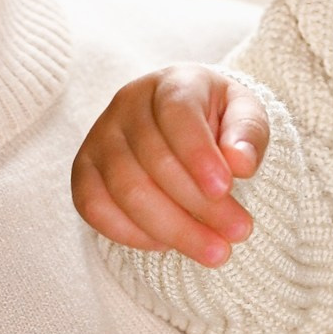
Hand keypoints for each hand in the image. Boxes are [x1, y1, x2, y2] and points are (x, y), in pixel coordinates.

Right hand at [71, 65, 269, 267]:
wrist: (184, 127)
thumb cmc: (219, 122)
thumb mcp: (246, 116)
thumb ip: (248, 134)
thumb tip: (241, 162)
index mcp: (171, 82)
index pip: (176, 113)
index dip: (198, 154)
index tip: (226, 189)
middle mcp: (127, 104)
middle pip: (153, 160)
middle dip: (200, 205)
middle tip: (239, 233)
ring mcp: (100, 138)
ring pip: (126, 189)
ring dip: (173, 229)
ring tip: (216, 251)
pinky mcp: (84, 171)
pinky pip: (95, 208)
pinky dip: (133, 235)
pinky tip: (169, 245)